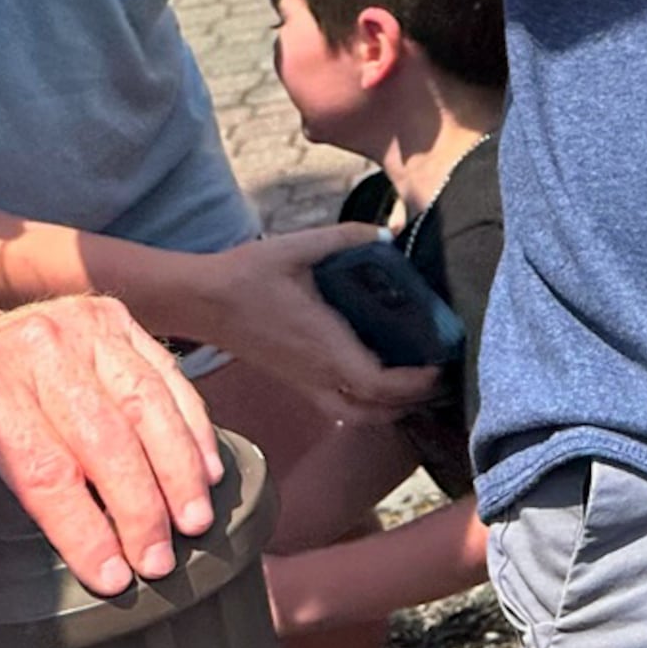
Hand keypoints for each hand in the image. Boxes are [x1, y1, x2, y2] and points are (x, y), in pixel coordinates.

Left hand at [0, 296, 221, 594]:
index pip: (45, 471)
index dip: (84, 531)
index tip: (111, 580)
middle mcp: (35, 345)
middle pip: (106, 440)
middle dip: (142, 510)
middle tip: (161, 565)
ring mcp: (80, 323)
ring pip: (147, 404)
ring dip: (180, 469)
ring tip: (197, 524)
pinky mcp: (110, 316)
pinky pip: (165, 375)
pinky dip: (192, 424)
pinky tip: (208, 471)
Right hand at [153, 227, 439, 425]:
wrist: (203, 300)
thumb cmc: (249, 274)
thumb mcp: (297, 247)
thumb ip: (346, 237)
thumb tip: (391, 231)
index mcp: (322, 345)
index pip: (376, 384)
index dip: (413, 384)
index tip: (440, 366)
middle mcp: (316, 373)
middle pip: (373, 412)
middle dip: (414, 402)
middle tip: (444, 377)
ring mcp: (304, 383)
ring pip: (356, 416)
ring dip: (392, 409)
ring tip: (421, 384)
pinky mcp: (295, 382)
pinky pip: (338, 409)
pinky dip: (368, 406)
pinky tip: (384, 383)